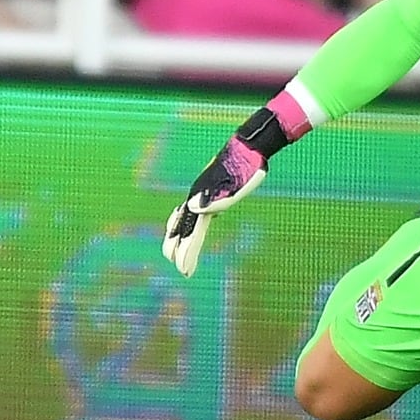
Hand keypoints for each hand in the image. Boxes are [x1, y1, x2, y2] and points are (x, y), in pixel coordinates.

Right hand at [162, 136, 268, 276]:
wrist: (248, 147)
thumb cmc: (246, 168)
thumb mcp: (237, 187)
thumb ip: (216, 201)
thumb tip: (192, 209)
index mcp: (203, 200)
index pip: (192, 233)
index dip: (187, 253)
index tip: (186, 271)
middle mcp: (197, 197)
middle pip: (183, 228)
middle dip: (179, 249)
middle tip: (180, 269)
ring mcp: (200, 193)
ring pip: (183, 219)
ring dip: (178, 237)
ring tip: (172, 251)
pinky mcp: (207, 189)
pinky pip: (190, 210)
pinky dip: (184, 221)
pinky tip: (189, 223)